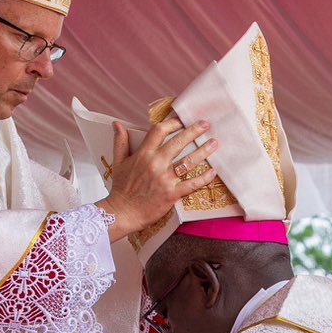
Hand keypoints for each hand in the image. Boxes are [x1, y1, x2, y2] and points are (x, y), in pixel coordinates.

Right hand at [95, 118, 218, 239]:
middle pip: (178, 142)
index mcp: (143, 154)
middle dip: (194, 131)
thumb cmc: (121, 189)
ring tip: (214, 143)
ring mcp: (165, 179)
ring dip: (203, 151)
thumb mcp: (118, 162)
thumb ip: (120, 142)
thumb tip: (117, 124)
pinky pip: (192, 184)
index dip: (172, 123)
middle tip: (205, 124)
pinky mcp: (172, 194)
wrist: (123, 213)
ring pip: (189, 161)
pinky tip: (213, 171)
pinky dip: (204, 178)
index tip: (181, 120)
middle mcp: (156, 164)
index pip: (159, 131)